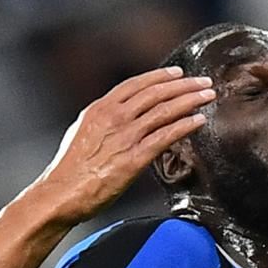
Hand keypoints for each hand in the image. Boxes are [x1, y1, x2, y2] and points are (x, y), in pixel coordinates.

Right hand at [33, 67, 213, 222]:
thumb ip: (102, 121)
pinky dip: (186, 125)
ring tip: (208, 96)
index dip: (160, 77)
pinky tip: (199, 121)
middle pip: (156, 93)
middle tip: (204, 82)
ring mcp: (125, 137)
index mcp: (100, 109)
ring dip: (191, 100)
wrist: (60, 193)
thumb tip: (118, 116)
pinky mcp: (134, 158)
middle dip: (184, 85)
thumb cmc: (69, 169)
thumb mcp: (81, 133)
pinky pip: (166, 136)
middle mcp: (114, 117)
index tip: (178, 74)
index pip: (136, 84)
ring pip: (165, 110)